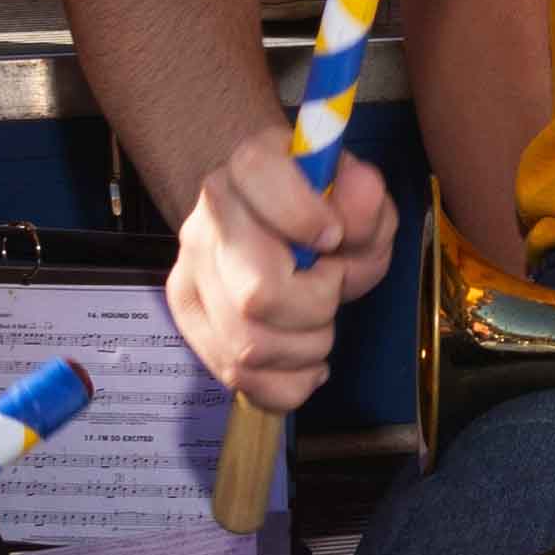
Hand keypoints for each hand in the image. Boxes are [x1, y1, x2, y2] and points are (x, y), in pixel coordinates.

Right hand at [165, 141, 401, 414]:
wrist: (277, 228)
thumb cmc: (325, 214)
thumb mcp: (360, 198)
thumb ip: (365, 198)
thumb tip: (358, 190)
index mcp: (247, 170)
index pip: (258, 183)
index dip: (307, 218)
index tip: (333, 237)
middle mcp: (206, 224)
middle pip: (257, 295)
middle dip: (316, 306)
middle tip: (330, 286)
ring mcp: (190, 277)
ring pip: (248, 348)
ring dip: (306, 347)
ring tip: (319, 322)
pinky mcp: (190, 324)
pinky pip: (240, 380)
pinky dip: (289, 384)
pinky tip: (307, 360)